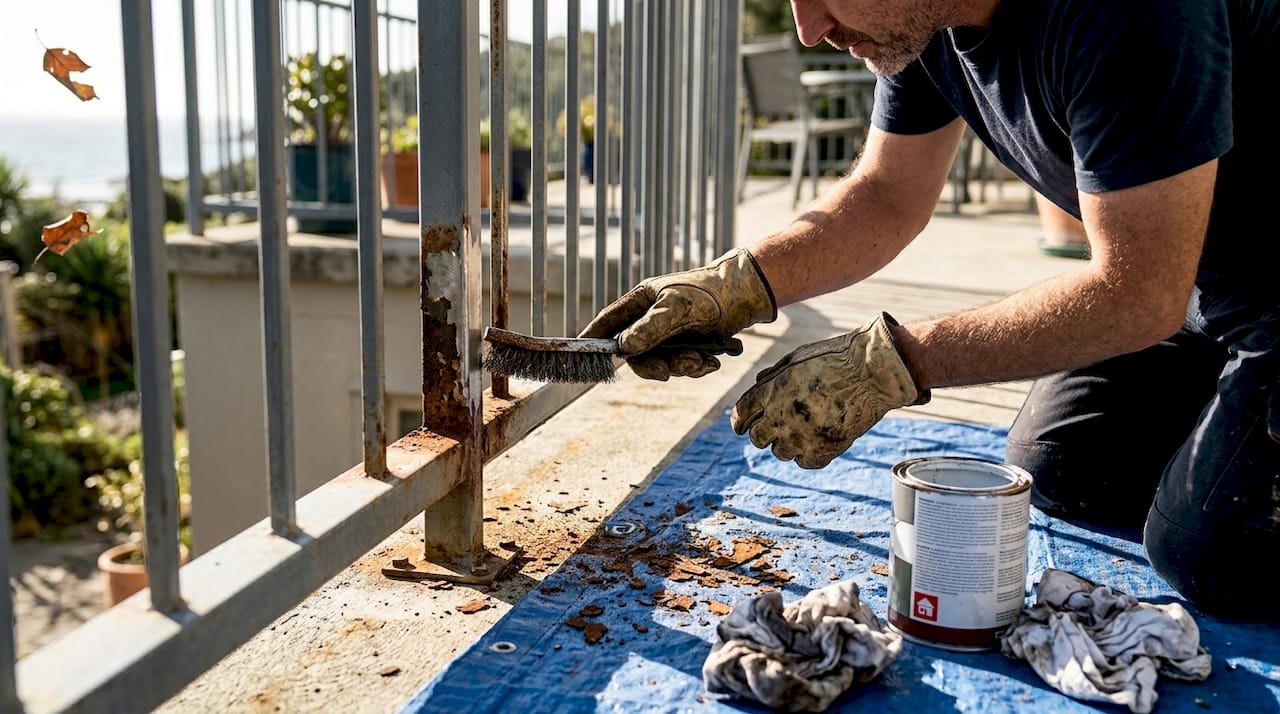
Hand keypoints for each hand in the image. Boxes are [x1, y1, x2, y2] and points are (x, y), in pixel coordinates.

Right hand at [578, 248, 775, 379]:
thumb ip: (650, 328)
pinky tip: (712, 361)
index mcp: (640, 302)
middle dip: (653, 366)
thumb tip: (623, 349)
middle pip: (635, 354)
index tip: (581, 357)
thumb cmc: (708, 292)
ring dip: (681, 367)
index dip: (593, 340)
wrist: (744, 296)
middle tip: (666, 373)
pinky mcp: (686, 346)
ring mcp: (668, 335)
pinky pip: (682, 367)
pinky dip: (696, 367)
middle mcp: (650, 320)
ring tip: (703, 360)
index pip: (608, 323)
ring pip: (661, 364)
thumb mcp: (677, 307)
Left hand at [730, 313, 927, 468]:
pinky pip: (804, 462)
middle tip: (774, 426)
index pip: (740, 414)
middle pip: (757, 438)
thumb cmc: (835, 359)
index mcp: (771, 391)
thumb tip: (756, 388)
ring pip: (780, 452)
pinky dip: (807, 453)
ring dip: (785, 443)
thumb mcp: (795, 358)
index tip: (742, 425)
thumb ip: (771, 376)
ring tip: (801, 429)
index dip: (739, 421)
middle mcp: (781, 417)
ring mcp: (803, 436)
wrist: (873, 371)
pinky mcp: (825, 450)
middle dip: (762, 432)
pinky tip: (815, 439)